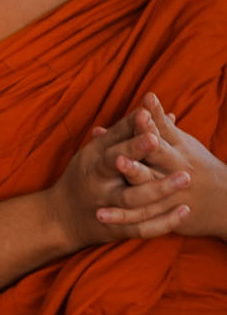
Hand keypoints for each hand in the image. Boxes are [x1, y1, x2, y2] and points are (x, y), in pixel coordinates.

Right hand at [44, 112, 190, 250]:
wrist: (60, 219)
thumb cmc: (83, 176)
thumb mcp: (95, 151)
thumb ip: (123, 132)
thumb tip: (152, 109)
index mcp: (93, 164)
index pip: (114, 149)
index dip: (132, 138)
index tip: (150, 123)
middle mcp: (98, 186)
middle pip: (122, 173)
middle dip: (143, 161)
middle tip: (163, 144)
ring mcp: (108, 208)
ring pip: (135, 202)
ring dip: (160, 190)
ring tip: (185, 178)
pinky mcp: (116, 229)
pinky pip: (142, 228)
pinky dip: (164, 221)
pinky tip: (185, 211)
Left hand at [116, 93, 226, 240]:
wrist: (223, 201)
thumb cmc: (194, 164)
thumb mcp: (182, 142)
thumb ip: (161, 123)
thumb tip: (145, 98)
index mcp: (179, 148)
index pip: (163, 131)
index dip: (152, 121)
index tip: (141, 109)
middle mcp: (176, 167)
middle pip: (158, 155)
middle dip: (140, 147)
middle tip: (122, 145)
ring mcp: (171, 191)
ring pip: (148, 185)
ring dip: (132, 176)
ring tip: (115, 169)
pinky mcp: (164, 212)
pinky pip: (141, 217)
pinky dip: (121, 217)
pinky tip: (100, 216)